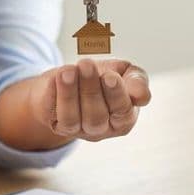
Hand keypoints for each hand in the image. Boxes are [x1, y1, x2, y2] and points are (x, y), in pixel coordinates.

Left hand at [31, 59, 150, 141]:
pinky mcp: (55, 123)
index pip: (123, 112)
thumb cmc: (102, 76)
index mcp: (123, 118)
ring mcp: (76, 130)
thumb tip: (142, 96)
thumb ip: (137, 80)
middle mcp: (101, 129)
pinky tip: (56, 77)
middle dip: (91, 90)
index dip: (116, 95)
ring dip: (69, 94)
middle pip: (96, 117)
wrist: (71, 77)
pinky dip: (53, 94)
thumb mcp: (124, 72)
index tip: (109, 76)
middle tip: (86, 64)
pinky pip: (52, 113)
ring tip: (67, 71)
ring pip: (72, 119)